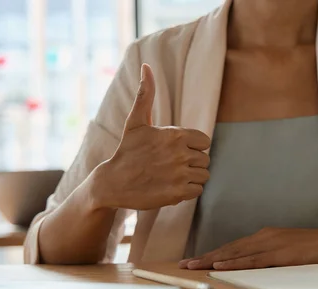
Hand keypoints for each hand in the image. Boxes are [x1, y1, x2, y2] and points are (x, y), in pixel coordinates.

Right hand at [91, 63, 210, 210]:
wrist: (113, 183)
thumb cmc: (127, 150)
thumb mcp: (136, 121)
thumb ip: (146, 94)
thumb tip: (146, 66)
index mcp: (175, 135)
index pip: (205, 141)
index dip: (193, 147)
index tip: (177, 151)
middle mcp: (180, 154)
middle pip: (205, 159)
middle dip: (192, 163)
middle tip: (171, 166)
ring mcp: (180, 174)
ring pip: (204, 175)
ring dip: (191, 177)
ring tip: (172, 176)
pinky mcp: (178, 193)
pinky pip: (198, 190)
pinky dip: (188, 191)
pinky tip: (172, 187)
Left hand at [179, 226, 317, 269]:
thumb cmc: (317, 249)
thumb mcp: (289, 251)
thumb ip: (272, 256)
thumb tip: (255, 266)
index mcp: (266, 236)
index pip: (233, 246)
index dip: (212, 253)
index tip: (194, 260)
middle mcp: (264, 237)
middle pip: (229, 248)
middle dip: (205, 256)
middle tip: (183, 264)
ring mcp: (272, 244)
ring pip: (236, 253)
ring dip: (212, 260)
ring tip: (193, 266)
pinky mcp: (281, 255)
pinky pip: (253, 260)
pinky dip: (234, 263)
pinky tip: (219, 266)